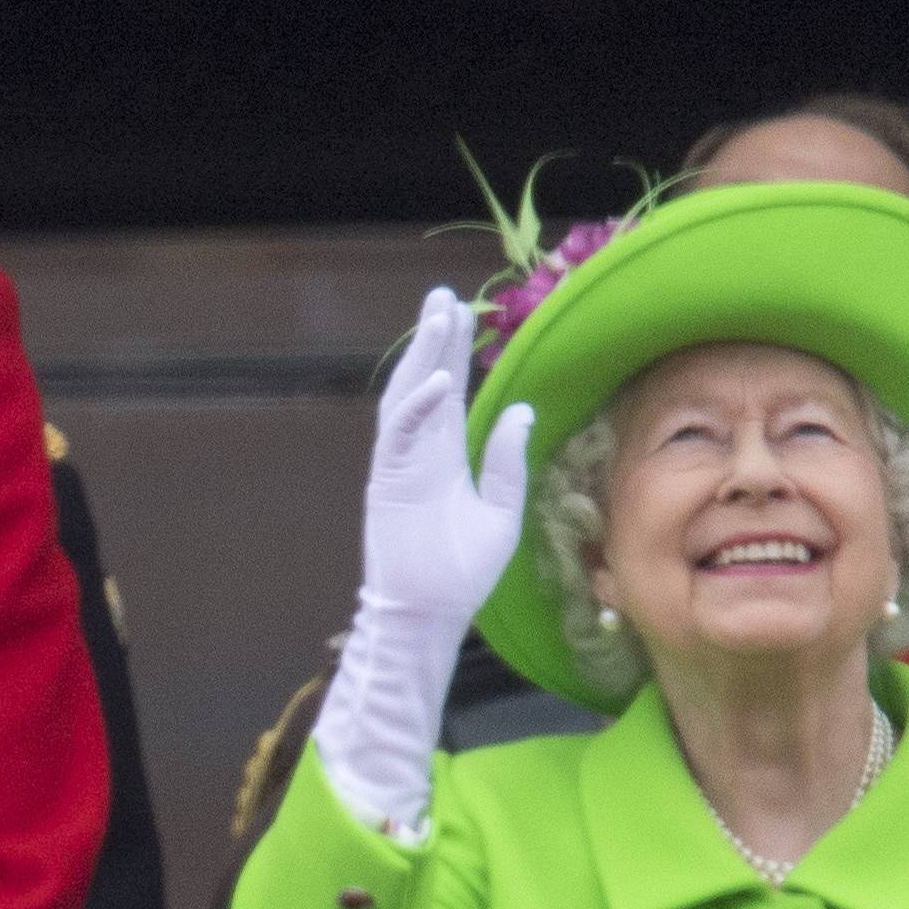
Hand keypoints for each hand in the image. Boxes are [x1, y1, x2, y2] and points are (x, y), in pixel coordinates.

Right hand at [360, 290, 532, 628]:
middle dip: (433, 340)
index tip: (465, 316)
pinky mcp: (387, 481)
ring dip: (421, 357)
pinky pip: (399, 434)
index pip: (449, 395)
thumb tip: (521, 412)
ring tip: (437, 318)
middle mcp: (421, 453)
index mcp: (446, 458)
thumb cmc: (463, 572)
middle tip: (444, 296)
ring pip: (407, 397)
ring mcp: (400, 464)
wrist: (429, 612)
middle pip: (425, 382)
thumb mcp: (501, 513)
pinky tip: (439, 381)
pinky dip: (417, 406)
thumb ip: (506, 462)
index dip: (454, 354)